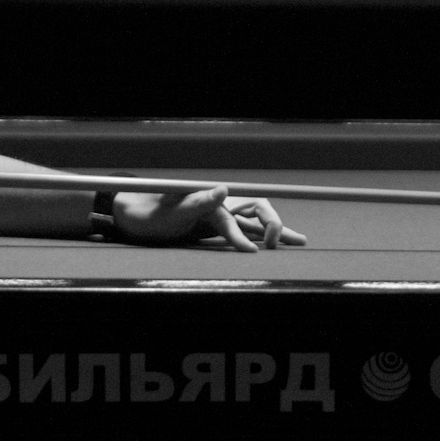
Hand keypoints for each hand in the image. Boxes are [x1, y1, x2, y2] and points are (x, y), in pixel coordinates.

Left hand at [112, 186, 308, 250]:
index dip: (242, 235)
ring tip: (300, 241)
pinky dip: (263, 238)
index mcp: (211, 201)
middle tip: (283, 243)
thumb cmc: (153, 213)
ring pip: (256, 224)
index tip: (251, 252)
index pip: (234, 218)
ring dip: (278, 231)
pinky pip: (246, 232)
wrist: (139, 218)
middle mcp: (220, 206)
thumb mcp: (173, 209)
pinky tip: (275, 246)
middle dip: (275, 225)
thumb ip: (198, 200)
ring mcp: (221, 217)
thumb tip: (224, 188)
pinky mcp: (219, 228)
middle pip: (256, 212)